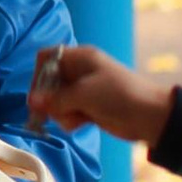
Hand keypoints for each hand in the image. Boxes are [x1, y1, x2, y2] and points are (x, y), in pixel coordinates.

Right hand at [26, 43, 173, 149]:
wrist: (150, 117)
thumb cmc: (118, 96)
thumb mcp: (84, 94)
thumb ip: (56, 99)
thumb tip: (31, 101)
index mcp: (80, 58)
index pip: (47, 58)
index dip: (38, 75)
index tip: (37, 95)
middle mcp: (79, 72)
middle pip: (49, 82)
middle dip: (50, 100)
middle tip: (52, 114)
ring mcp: (84, 90)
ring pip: (57, 100)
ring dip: (61, 112)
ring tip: (76, 118)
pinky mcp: (89, 107)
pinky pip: (68, 112)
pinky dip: (71, 119)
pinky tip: (82, 124)